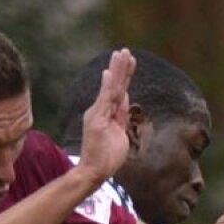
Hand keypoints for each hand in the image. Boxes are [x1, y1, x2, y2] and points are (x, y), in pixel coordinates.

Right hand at [76, 48, 135, 186]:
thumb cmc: (106, 157)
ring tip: (121, 54)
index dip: (124, 76)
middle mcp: (99, 111)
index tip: (130, 61)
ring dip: (116, 71)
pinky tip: (110, 73)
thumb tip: (125, 97)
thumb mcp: (119, 132)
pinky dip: (107, 86)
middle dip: (120, 68)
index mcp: (105, 114)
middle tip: (126, 50)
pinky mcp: (96, 121)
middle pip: (113, 86)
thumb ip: (121, 114)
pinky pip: (104, 101)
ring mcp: (97, 115)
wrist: (93, 173)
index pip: (117, 92)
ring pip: (110, 89)